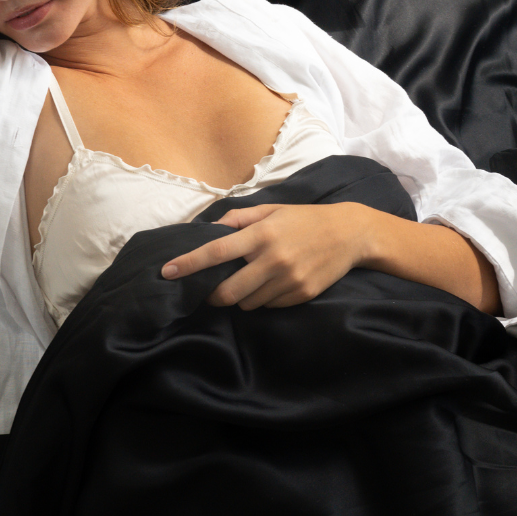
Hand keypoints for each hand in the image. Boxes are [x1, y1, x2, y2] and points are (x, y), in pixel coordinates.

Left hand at [161, 202, 366, 309]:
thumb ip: (237, 219)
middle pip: (228, 291)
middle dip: (212, 295)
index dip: (189, 263)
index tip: (167, 272)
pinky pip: (269, 305)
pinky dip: (262, 299)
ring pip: (248, 302)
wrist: (349, 234)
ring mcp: (288, 280)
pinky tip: (271, 283)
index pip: (216, 252)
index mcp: (261, 234)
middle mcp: (273, 259)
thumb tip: (209, 230)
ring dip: (239, 296)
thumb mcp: (270, 209)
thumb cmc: (303, 219)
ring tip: (249, 280)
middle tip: (209, 290)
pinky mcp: (302, 295)